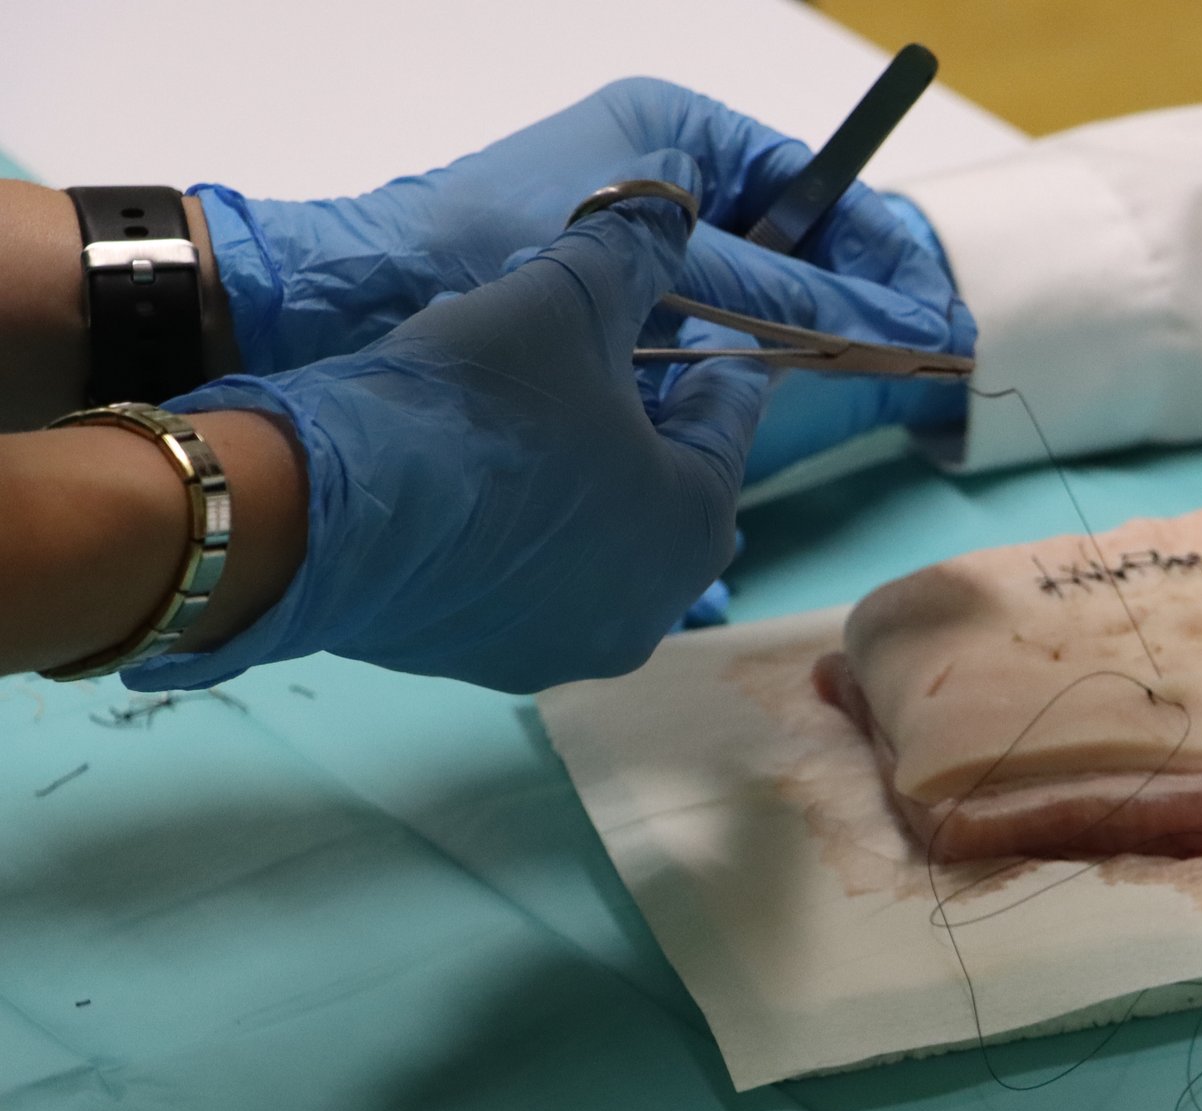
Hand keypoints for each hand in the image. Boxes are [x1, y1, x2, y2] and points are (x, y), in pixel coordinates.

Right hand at [139, 149, 768, 693]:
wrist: (324, 513)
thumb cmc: (477, 403)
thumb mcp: (563, 298)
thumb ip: (629, 251)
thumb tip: (672, 207)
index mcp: (699, 522)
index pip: (726, 423)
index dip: (717, 364)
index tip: (716, 339)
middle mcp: (653, 603)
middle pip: (666, 489)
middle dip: (646, 422)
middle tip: (617, 367)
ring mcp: (570, 646)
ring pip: (596, 539)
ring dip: (582, 479)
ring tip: (539, 419)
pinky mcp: (487, 662)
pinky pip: (524, 579)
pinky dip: (520, 529)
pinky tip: (480, 483)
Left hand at [194, 78, 971, 460]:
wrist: (341, 298)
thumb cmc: (488, 237)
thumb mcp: (657, 257)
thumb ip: (782, 291)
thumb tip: (896, 326)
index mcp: (682, 139)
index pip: (821, 188)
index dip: (886, 250)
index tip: (940, 311)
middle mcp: (664, 197)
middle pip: (797, 260)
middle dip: (856, 315)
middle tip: (928, 367)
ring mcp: (636, 270)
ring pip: (752, 320)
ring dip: (799, 364)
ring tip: (864, 403)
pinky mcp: (605, 336)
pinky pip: (698, 364)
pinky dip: (732, 399)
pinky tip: (768, 433)